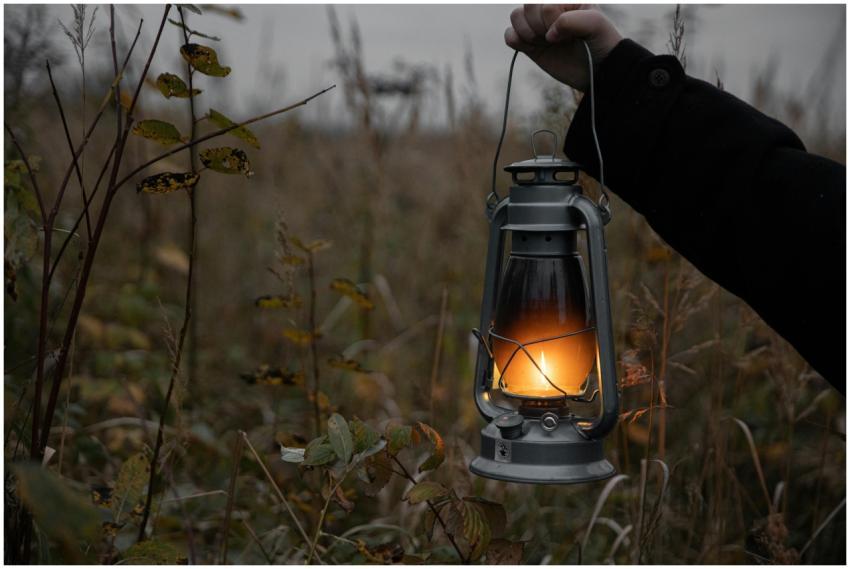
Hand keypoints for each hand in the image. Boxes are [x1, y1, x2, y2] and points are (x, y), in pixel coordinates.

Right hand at [505, 4, 622, 90]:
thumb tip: (549, 34)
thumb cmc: (600, 43)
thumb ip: (571, 20)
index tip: (569, 34)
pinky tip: (530, 47)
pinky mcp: (530, 44)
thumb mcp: (595, 25)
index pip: (544, 3)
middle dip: (539, 25)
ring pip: (516, 16)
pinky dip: (514, 40)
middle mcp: (550, 9)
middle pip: (528, 6)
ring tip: (544, 43)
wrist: (597, 70)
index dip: (551, 19)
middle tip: (555, 39)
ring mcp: (538, 26)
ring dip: (527, 32)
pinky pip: (510, 35)